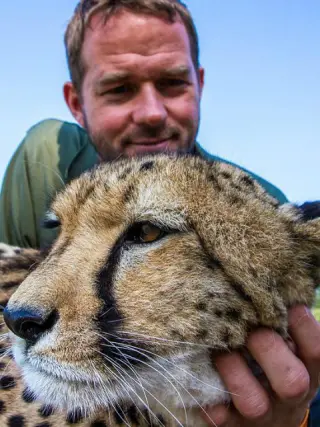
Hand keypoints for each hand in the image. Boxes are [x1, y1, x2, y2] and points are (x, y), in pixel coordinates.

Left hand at [202, 305, 319, 425]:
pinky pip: (220, 416)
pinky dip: (209, 398)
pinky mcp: (234, 426)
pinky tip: (201, 376)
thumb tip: (268, 285)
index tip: (281, 303)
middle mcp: (290, 397)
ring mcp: (264, 416)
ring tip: (220, 350)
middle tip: (246, 327)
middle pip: (292, 381)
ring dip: (233, 370)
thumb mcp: (290, 351)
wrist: (270, 421)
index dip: (301, 325)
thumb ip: (283, 327)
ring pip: (254, 402)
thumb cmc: (276, 368)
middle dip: (266, 347)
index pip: (317, 351)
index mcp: (308, 373)